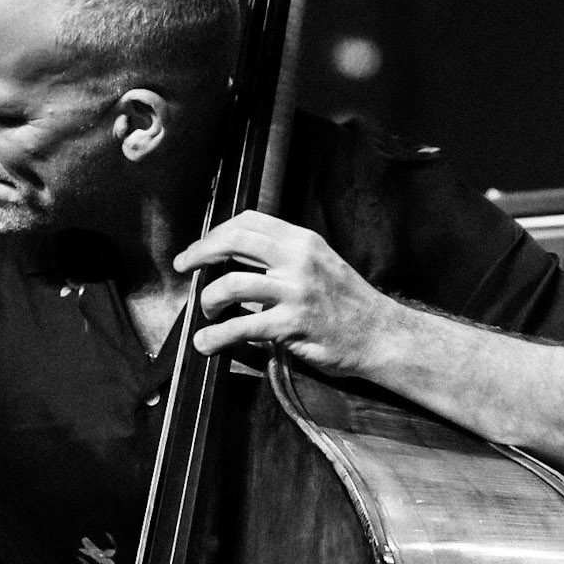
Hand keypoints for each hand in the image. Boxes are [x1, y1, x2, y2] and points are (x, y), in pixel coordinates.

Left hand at [173, 211, 390, 374]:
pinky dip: (216, 335)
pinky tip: (206, 342)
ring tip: (208, 312)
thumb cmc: (347, 303)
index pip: (250, 221)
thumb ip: (284, 257)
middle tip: (183, 266)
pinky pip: (242, 327)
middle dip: (200, 253)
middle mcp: (298, 260)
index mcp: (302, 241)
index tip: (201, 247)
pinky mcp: (292, 325)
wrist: (380, 335)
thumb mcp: (320, 264)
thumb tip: (236, 258)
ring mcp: (295, 292)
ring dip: (209, 299)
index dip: (217, 231)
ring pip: (232, 284)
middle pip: (234, 241)